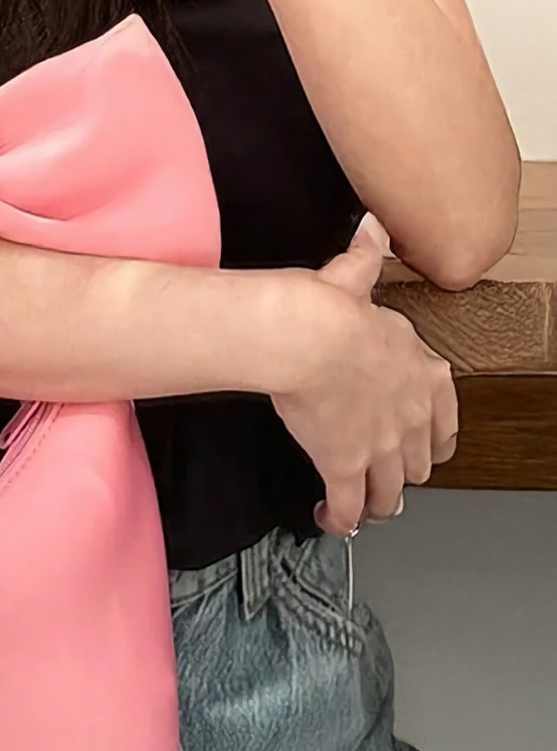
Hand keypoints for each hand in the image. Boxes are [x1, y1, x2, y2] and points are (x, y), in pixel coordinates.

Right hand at [272, 216, 458, 534]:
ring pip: (391, 492)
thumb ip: (365, 260)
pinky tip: (330, 521)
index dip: (433, 437)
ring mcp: (380, 445)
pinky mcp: (343, 464)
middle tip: (386, 477)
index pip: (443, 418)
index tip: (423, 445)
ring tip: (364, 508)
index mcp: (420, 373)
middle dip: (404, 472)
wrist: (307, 336)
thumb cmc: (328, 310)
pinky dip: (341, 518)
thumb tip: (370, 229)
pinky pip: (349, 506)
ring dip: (379, 503)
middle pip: (420, 462)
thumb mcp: (353, 278)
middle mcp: (409, 416)